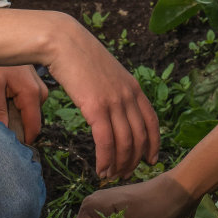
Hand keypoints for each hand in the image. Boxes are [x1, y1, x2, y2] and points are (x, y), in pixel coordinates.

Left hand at [0, 64, 47, 141]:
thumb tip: (3, 134)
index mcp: (32, 94)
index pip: (33, 128)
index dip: (22, 140)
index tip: (8, 145)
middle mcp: (41, 93)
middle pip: (30, 121)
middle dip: (14, 124)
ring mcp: (39, 88)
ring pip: (28, 112)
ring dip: (13, 114)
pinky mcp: (35, 85)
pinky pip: (27, 103)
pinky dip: (14, 104)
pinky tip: (2, 96)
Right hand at [45, 22, 159, 180]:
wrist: (64, 42)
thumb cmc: (80, 56)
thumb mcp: (107, 72)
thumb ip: (115, 90)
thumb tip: (114, 107)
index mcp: (134, 87)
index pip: (152, 122)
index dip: (153, 144)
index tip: (151, 160)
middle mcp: (128, 96)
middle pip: (140, 137)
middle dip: (134, 161)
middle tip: (125, 174)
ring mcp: (114, 101)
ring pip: (125, 143)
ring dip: (119, 165)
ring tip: (110, 175)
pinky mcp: (96, 107)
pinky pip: (105, 141)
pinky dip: (105, 159)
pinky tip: (100, 169)